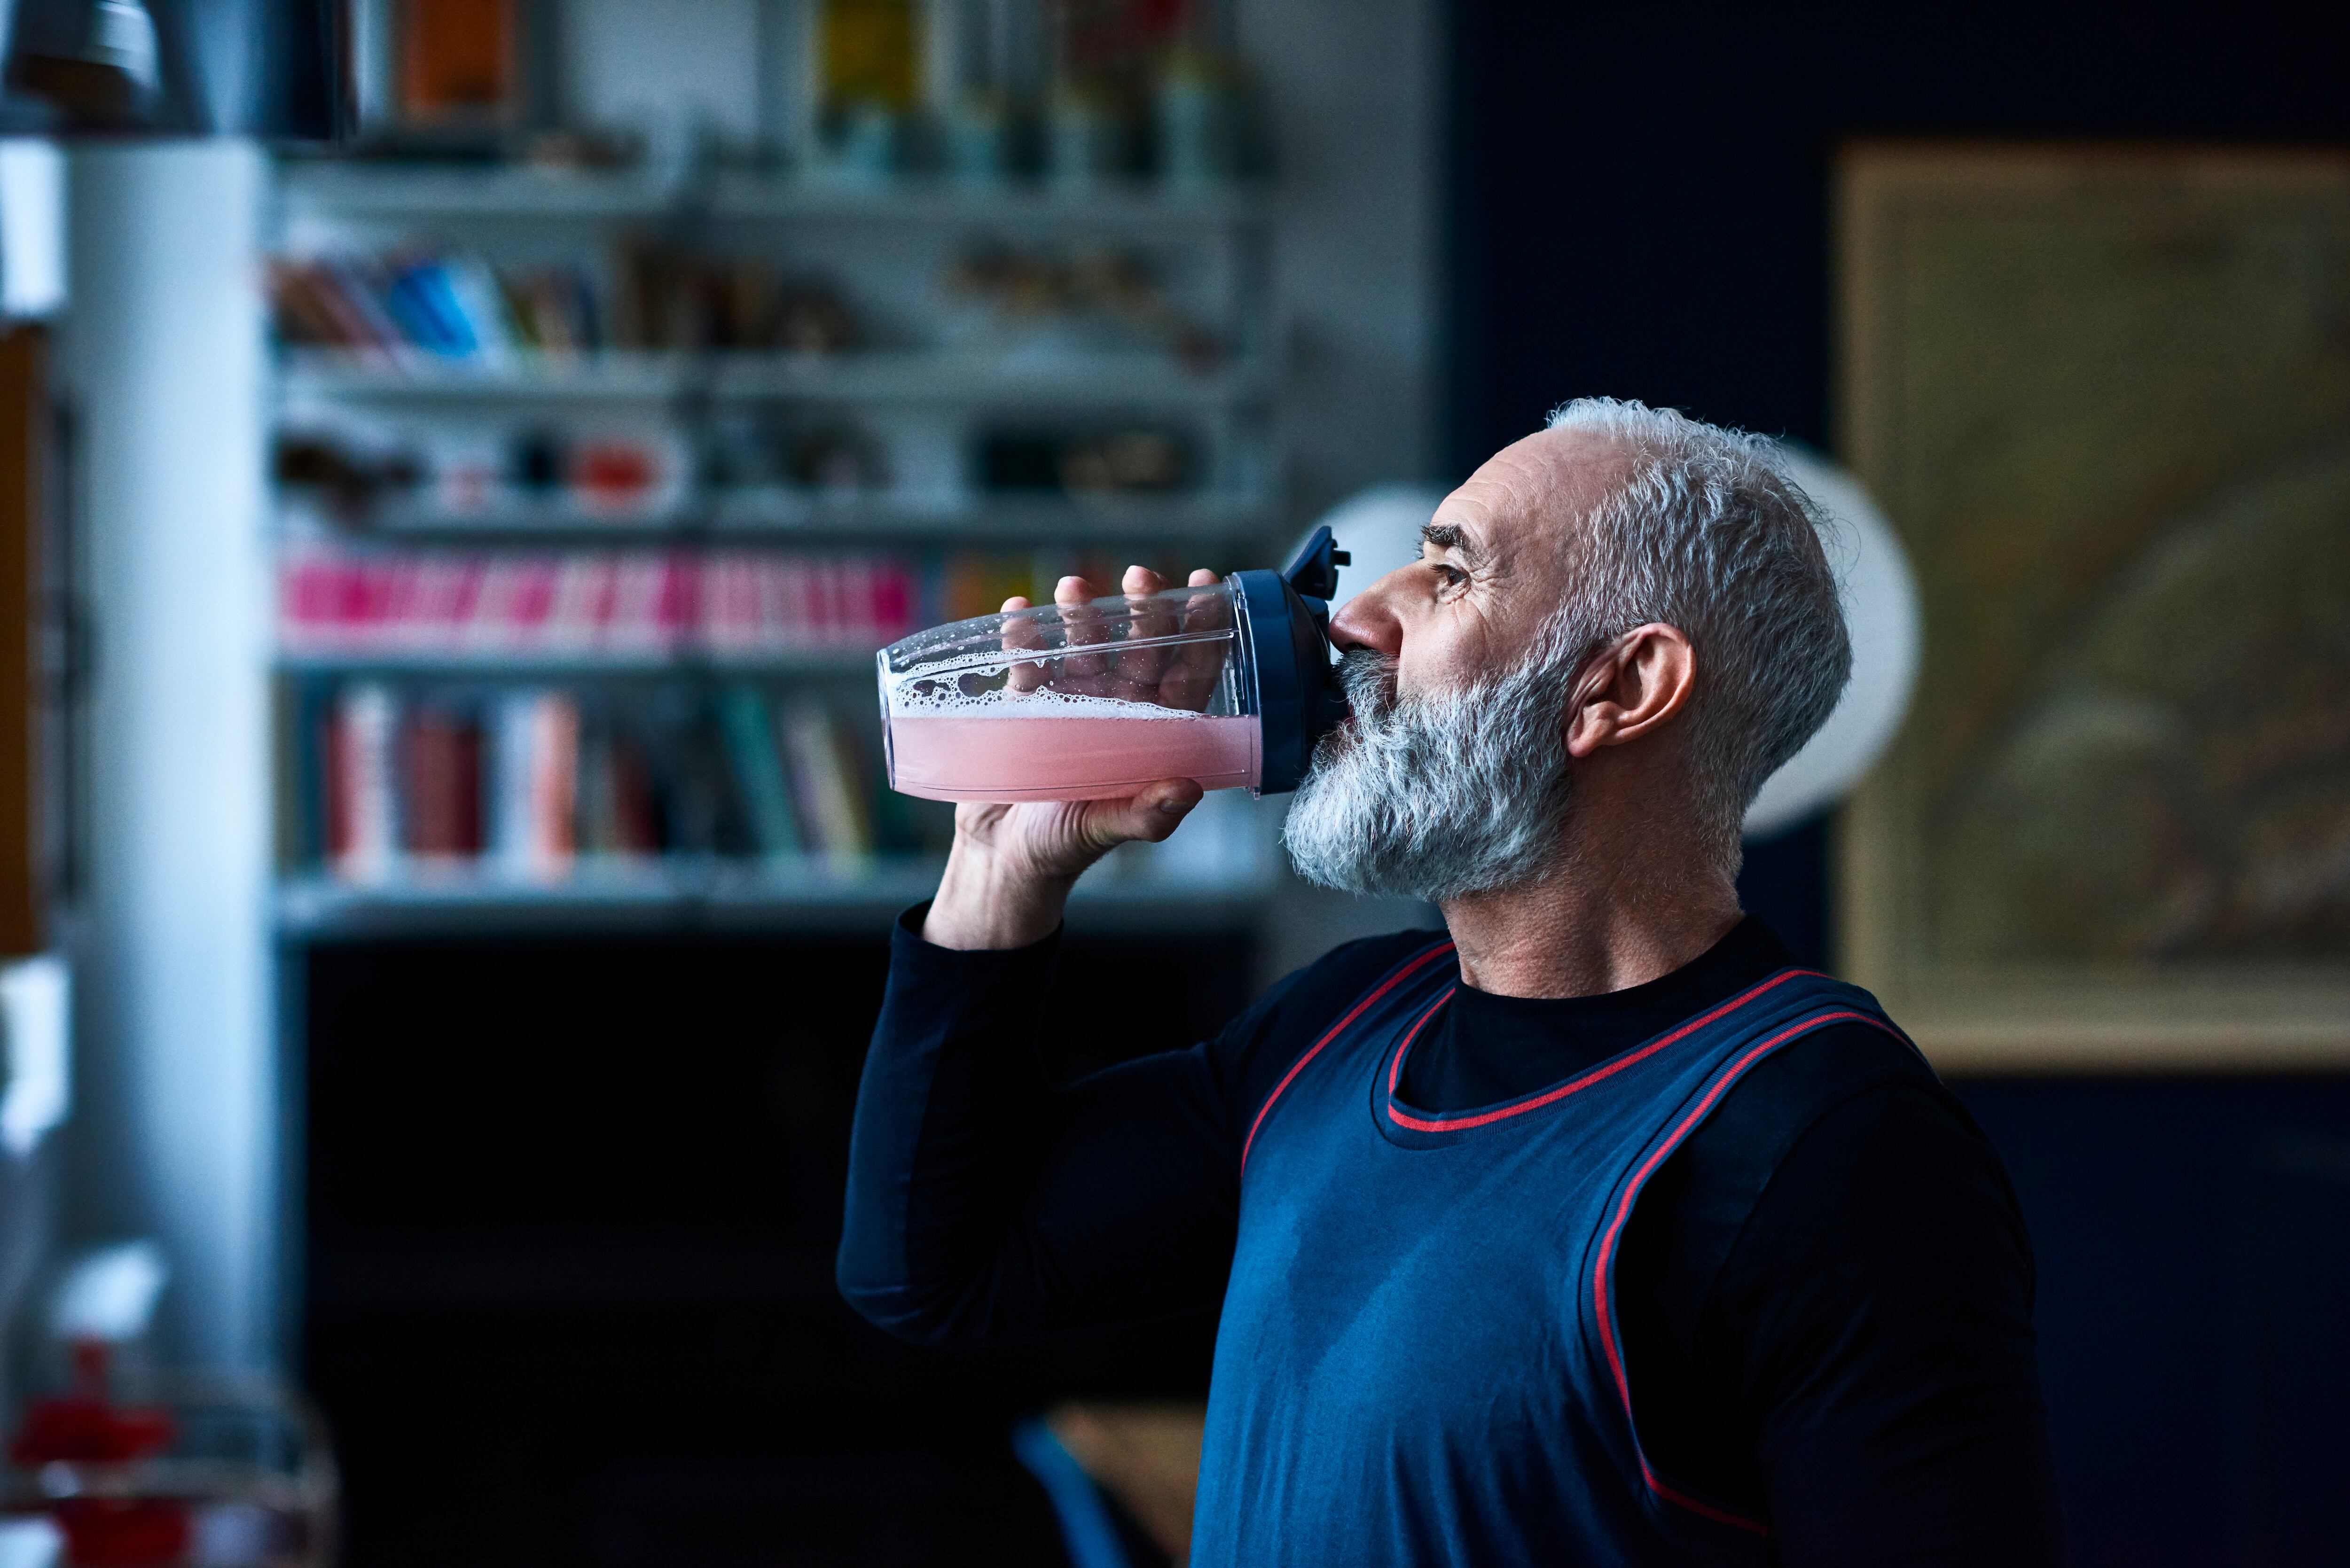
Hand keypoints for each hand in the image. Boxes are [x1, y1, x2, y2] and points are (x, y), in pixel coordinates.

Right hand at [921, 565, 1216, 950]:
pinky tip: (1017, 613)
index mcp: (1152, 732)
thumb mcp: (1106, 830)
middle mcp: (1118, 708)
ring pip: (1083, 646)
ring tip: (1072, 590)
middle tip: (1140, 578)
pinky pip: (1028, 661)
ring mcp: (1072, 700)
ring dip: (1080, 617)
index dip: (1202, 632)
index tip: (1208, 588)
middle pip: (1138, 649)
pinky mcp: (1025, 703)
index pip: (1188, 674)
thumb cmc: (1064, 846)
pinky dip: (1022, 637)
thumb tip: (1189, 789)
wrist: (1002, 855)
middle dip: (1142, 612)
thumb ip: (1147, 813)